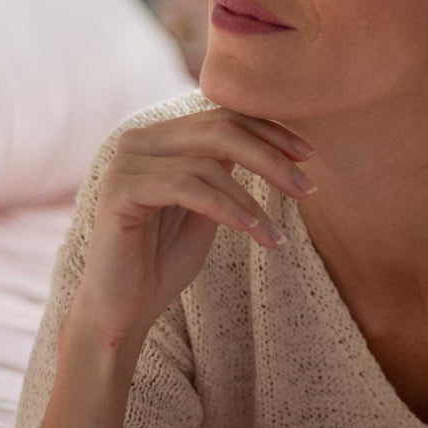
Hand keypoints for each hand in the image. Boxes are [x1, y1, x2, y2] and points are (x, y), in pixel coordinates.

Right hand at [69, 108, 315, 347]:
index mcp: (161, 138)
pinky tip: (251, 229)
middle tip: (307, 189)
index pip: (223, 117)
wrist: (123, 311)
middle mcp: (140, 140)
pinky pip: (185, 187)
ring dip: (252, 200)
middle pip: (219, 130)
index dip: (269, 132)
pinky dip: (225, 207)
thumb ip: (226, 170)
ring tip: (277, 235)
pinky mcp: (119, 192)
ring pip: (207, 163)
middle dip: (270, 158)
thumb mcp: (208, 206)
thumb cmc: (166, 259)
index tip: (308, 156)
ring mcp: (125, 163)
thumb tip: (274, 143)